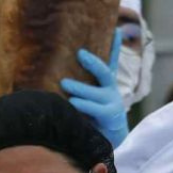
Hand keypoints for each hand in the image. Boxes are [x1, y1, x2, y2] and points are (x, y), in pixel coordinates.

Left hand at [60, 29, 128, 146]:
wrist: (108, 143)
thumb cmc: (92, 121)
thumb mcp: (88, 102)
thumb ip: (79, 90)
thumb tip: (57, 79)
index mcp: (107, 86)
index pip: (111, 63)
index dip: (114, 46)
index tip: (116, 29)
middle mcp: (111, 92)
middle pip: (105, 72)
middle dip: (93, 62)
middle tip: (80, 53)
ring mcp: (112, 103)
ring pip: (95, 92)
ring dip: (79, 88)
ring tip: (64, 84)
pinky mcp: (109, 116)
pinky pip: (94, 109)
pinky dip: (83, 105)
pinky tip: (72, 102)